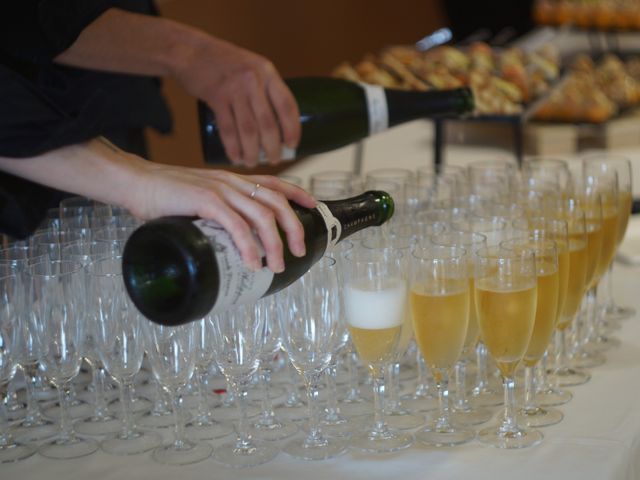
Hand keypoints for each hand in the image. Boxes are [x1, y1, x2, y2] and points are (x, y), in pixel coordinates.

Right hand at [128, 160, 314, 272]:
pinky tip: (253, 262)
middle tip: (298, 251)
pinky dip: (248, 246)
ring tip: (278, 264)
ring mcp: (220, 190)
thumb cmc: (166, 195)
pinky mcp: (205, 200)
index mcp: (233, 180)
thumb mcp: (200, 198)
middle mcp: (232, 182)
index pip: (274, 182)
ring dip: (274, 243)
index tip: (314, 206)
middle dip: (293, 227)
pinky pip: (236, 225)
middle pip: (276, 202)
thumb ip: (219, 212)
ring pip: (261, 215)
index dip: (297, 193)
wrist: (137, 182)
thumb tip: (231, 239)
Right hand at [172, 35, 299, 166]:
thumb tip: (277, 125)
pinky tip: (236, 158)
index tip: (292, 146)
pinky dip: (233, 147)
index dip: (292, 129)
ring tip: (252, 163)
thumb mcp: (252, 67)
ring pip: (248, 129)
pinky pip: (227, 129)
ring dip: (252, 152)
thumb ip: (264, 89)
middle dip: (272, 147)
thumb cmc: (224, 63)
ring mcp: (234, 88)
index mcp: (267, 72)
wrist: (190, 51)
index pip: (287, 105)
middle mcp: (253, 80)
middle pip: (268, 123)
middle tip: (274, 160)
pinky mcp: (215, 97)